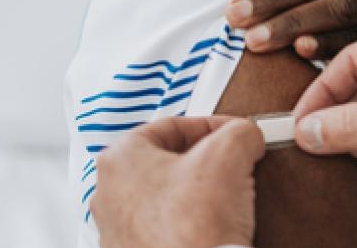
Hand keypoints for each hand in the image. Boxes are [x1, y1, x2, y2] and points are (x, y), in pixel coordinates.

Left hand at [91, 116, 264, 247]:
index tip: (236, 134)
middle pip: (167, 160)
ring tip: (226, 198)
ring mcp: (118, 230)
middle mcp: (109, 194)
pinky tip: (213, 226)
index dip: (212, 125)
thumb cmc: (194, 226)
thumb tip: (247, 136)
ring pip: (167, 195)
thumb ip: (240, 131)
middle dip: (204, 160)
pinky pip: (166, 228)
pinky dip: (190, 223)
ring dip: (198, 192)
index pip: (172, 125)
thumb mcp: (230, 154)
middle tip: (232, 164)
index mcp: (120, 159)